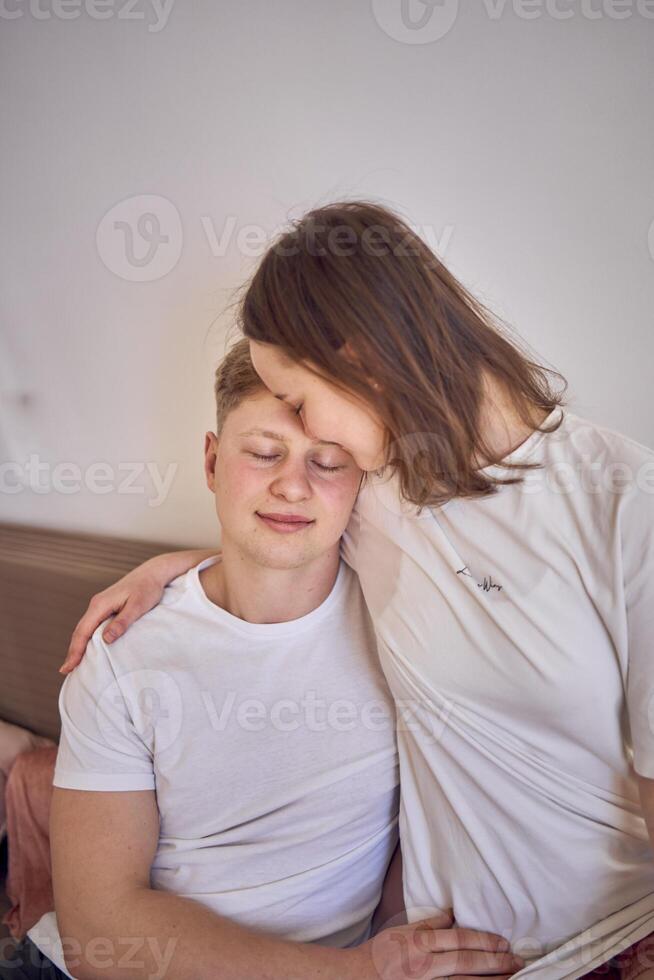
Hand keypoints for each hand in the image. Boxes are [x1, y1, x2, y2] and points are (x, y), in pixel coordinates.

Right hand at [59, 557, 167, 672]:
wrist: (153, 573)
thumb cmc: (148, 589)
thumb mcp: (138, 606)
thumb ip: (122, 622)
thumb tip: (106, 639)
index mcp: (100, 605)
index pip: (82, 631)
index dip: (75, 651)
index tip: (67, 667)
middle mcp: (96, 604)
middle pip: (80, 631)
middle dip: (73, 651)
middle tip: (66, 670)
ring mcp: (100, 605)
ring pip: (85, 628)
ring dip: (78, 645)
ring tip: (74, 663)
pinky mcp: (106, 607)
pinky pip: (92, 625)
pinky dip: (87, 638)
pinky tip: (88, 647)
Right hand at [356, 910, 523, 979]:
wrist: (356, 979)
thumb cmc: (379, 954)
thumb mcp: (401, 932)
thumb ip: (428, 924)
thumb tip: (451, 914)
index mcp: (420, 944)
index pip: (458, 940)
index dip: (483, 941)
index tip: (503, 942)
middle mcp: (424, 967)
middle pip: (466, 964)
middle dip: (495, 962)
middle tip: (518, 961)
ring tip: (513, 978)